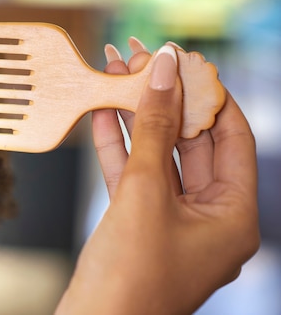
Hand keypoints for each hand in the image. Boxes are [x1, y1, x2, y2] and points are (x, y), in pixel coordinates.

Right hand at [55, 40, 259, 314]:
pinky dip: (118, 146)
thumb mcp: (144, 192)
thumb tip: (163, 70)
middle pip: (190, 142)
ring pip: (156, 156)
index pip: (231, 136)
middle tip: (138, 61)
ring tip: (115, 75)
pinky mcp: (138, 225)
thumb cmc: (129, 277)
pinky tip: (101, 112)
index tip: (182, 60)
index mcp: (233, 216)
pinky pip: (132, 176)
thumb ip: (154, 128)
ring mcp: (171, 221)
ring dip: (135, 118)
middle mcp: (208, 217)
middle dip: (163, 100)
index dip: (207, 93)